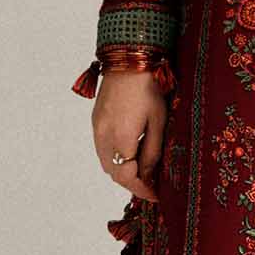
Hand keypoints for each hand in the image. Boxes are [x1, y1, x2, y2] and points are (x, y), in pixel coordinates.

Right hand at [92, 69, 169, 203]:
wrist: (128, 59)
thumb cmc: (148, 87)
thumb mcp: (159, 121)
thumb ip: (152, 151)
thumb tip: (148, 176)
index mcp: (121, 137)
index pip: (127, 177)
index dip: (142, 190)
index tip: (156, 196)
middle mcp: (104, 136)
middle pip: (114, 173)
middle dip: (132, 183)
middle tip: (151, 187)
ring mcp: (97, 128)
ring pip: (106, 162)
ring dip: (122, 171)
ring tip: (143, 173)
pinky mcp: (95, 120)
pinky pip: (102, 149)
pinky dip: (115, 158)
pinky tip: (130, 154)